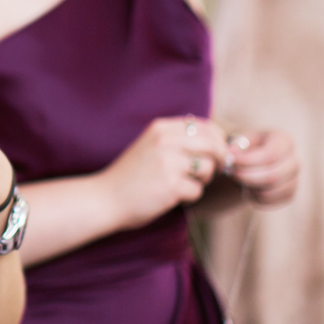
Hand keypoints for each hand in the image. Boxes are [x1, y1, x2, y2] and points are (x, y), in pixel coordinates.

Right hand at [103, 116, 227, 228]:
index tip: (217, 153)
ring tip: (182, 183)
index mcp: (160, 128)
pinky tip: (172, 196)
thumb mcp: (150, 146)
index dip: (218, 140)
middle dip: (219, 159)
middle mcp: (165, 141)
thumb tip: (217, 143)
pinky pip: (197, 190)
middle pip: (212, 144)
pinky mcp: (171, 184)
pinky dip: (189, 196)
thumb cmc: (130, 176)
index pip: (206, 126)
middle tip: (213, 170)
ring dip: (202, 179)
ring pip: (208, 167)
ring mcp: (168, 162)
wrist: (104, 198)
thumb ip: (177, 140)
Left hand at [225, 128, 298, 206]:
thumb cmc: (243, 148)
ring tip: (239, 178)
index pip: (270, 155)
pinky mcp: (289, 194)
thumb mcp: (235, 140)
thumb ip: (231, 145)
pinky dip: (252, 197)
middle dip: (247, 177)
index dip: (248, 160)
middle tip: (231, 173)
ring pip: (269, 191)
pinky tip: (247, 188)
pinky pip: (268, 201)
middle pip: (272, 176)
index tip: (230, 160)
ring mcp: (294, 179)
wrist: (248, 162)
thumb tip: (230, 153)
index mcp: (284, 140)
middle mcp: (294, 160)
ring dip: (248, 187)